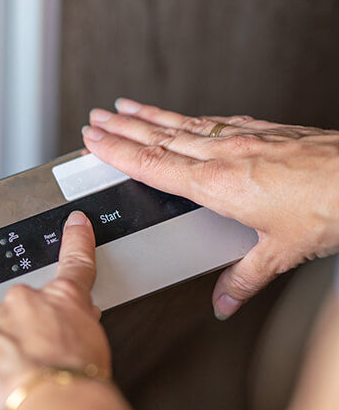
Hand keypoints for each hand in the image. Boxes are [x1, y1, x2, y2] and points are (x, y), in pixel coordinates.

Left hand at [0, 211, 108, 409]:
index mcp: (61, 299)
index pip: (73, 264)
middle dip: (25, 334)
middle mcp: (23, 301)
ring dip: (1, 355)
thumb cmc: (79, 382)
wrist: (55, 404)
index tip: (76, 223)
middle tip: (38, 364)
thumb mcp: (95, 348)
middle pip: (20, 312)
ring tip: (19, 384)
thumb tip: (73, 325)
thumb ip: (77, 328)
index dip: (76, 240)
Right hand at [82, 99, 338, 319]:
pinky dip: (188, 117)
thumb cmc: (329, 208)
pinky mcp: (263, 131)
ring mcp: (243, 138)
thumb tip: (225, 302)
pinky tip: (185, 116)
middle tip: (96, 117)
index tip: (93, 140)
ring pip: (182, 123)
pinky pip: (212, 121)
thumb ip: (244, 279)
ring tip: (125, 106)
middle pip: (158, 137)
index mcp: (216, 184)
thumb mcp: (280, 253)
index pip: (152, 164)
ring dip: (148, 115)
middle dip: (121, 127)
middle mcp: (224, 155)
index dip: (117, 151)